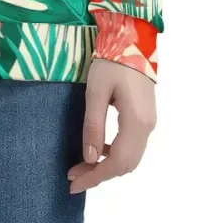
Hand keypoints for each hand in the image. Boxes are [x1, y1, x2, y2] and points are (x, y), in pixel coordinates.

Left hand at [68, 57, 156, 193]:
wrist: (133, 40)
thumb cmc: (112, 61)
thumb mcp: (96, 91)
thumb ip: (93, 125)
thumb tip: (89, 158)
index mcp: (136, 122)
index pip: (116, 163)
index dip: (95, 176)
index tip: (73, 183)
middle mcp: (147, 127)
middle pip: (125, 165)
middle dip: (99, 174)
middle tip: (74, 175)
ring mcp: (149, 122)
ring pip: (130, 157)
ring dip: (107, 165)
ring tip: (82, 164)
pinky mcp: (146, 116)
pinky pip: (132, 145)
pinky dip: (115, 153)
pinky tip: (98, 146)